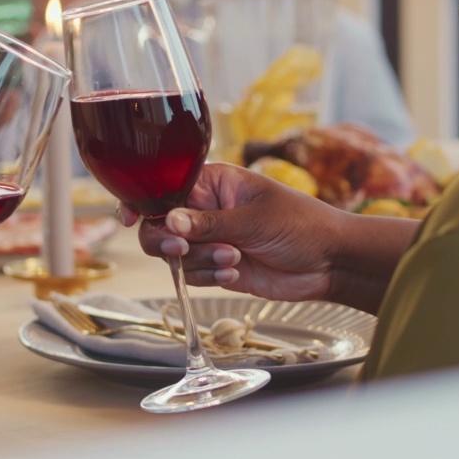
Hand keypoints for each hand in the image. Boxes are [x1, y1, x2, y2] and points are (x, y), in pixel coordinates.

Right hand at [119, 163, 351, 302]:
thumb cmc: (301, 224)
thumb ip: (209, 223)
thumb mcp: (254, 219)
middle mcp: (205, 208)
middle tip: (182, 247)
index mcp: (213, 182)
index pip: (165, 186)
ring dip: (198, 261)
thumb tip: (169, 220)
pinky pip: (193, 274)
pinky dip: (209, 276)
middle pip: (159, 223)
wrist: (329, 263)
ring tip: (233, 258)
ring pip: (174, 253)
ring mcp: (210, 239)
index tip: (129, 216)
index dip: (142, 199)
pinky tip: (236, 273)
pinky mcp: (217, 266)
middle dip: (167, 238)